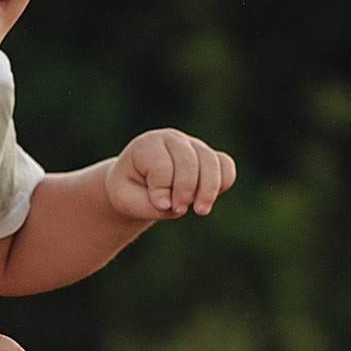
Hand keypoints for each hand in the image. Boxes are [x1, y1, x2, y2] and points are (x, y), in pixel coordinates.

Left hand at [104, 128, 235, 222]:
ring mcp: (192, 146)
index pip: (161, 164)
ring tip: (200, 210)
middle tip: (179, 210)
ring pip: (210, 161)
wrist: (136, 185)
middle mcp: (171, 140)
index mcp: (147, 145)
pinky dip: (224, 182)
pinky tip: (210, 199)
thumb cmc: (129, 191)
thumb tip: (172, 205)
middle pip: (188, 160)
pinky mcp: (208, 158)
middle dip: (185, 189)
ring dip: (208, 189)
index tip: (159, 204)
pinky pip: (225, 165)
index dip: (161, 189)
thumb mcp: (125, 199)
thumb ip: (147, 204)